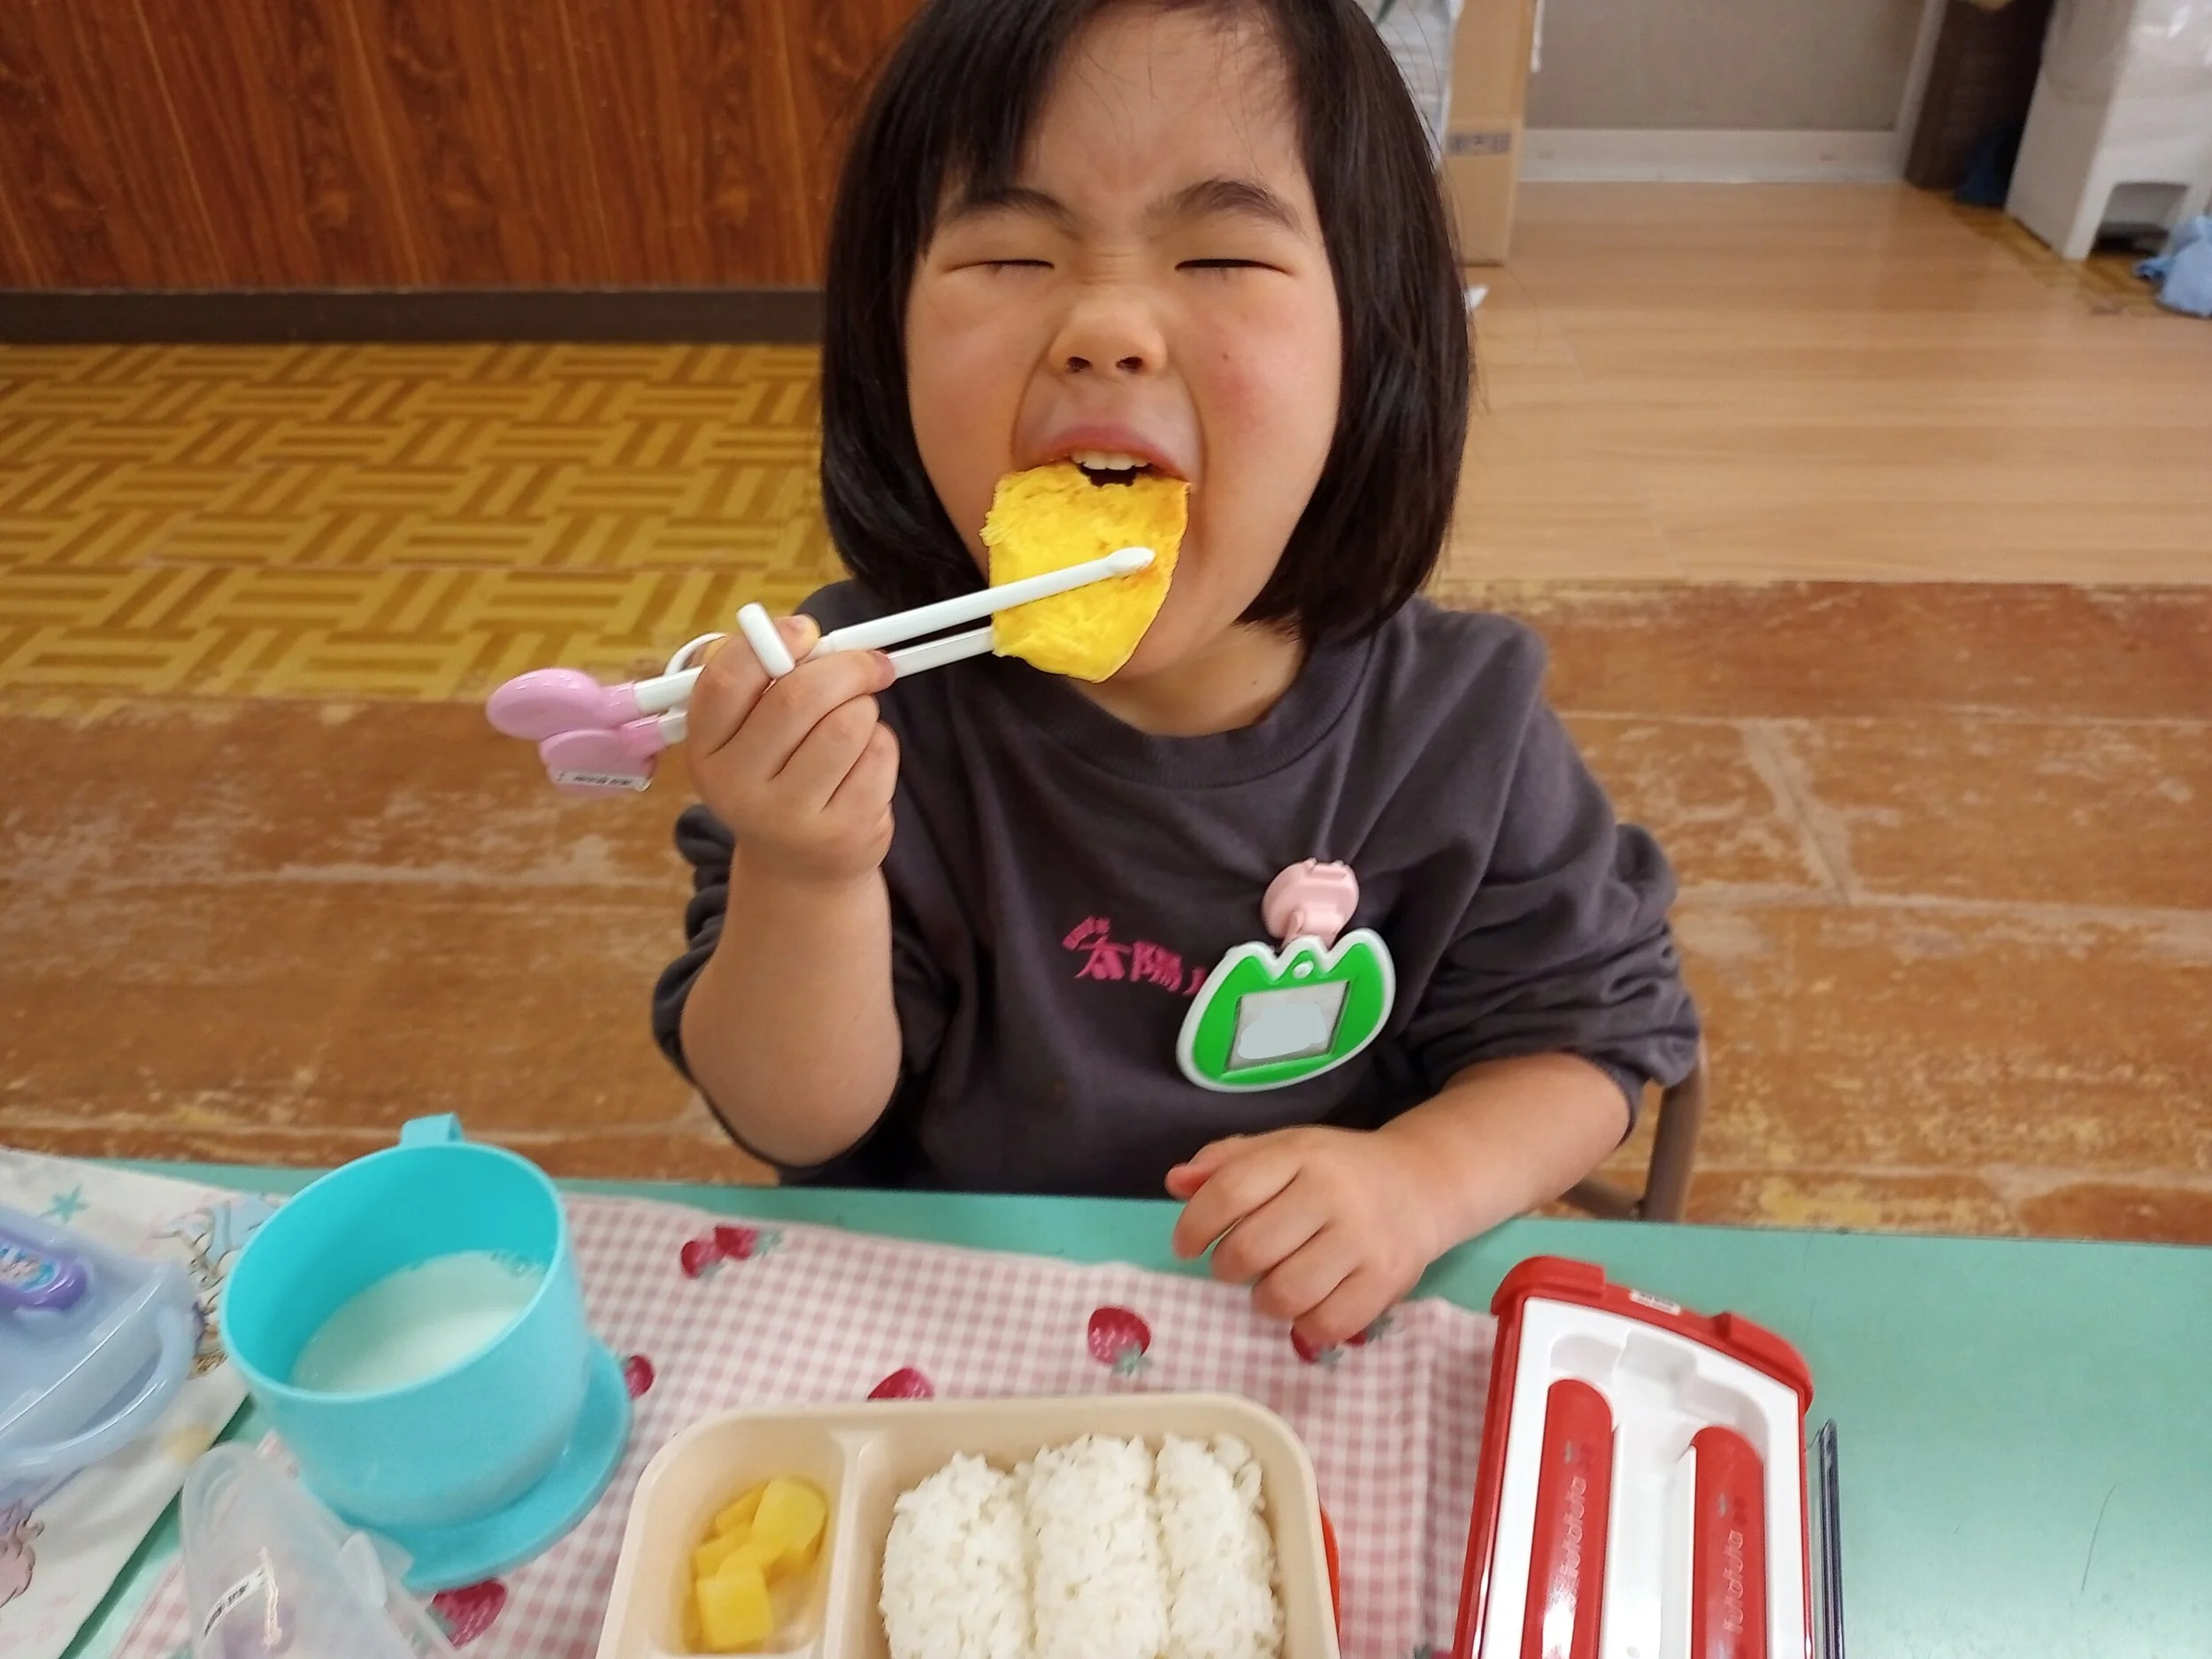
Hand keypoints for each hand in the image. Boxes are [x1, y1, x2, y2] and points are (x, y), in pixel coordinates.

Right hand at [685, 614, 899, 886]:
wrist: (799, 866)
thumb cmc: (778, 774)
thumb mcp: (750, 732)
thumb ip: (768, 679)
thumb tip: (811, 636)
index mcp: (705, 750)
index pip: (726, 681)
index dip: (771, 642)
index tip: (806, 632)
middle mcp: (737, 788)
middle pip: (799, 697)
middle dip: (846, 667)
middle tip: (870, 664)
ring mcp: (789, 817)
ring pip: (850, 722)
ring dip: (865, 708)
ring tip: (854, 725)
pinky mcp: (843, 831)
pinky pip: (880, 754)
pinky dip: (882, 743)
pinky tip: (863, 763)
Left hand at [1167, 1126, 1441, 1349]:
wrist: (1422, 1183)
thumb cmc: (1336, 1170)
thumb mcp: (1284, 1148)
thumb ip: (1227, 1162)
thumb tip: (1176, 1182)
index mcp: (1300, 1153)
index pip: (1230, 1192)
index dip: (1195, 1226)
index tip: (1187, 1246)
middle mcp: (1332, 1193)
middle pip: (1250, 1250)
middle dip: (1229, 1268)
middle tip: (1238, 1265)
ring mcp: (1363, 1239)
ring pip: (1284, 1294)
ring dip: (1265, 1299)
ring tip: (1274, 1284)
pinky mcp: (1387, 1280)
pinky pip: (1326, 1324)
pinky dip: (1305, 1324)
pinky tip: (1308, 1305)